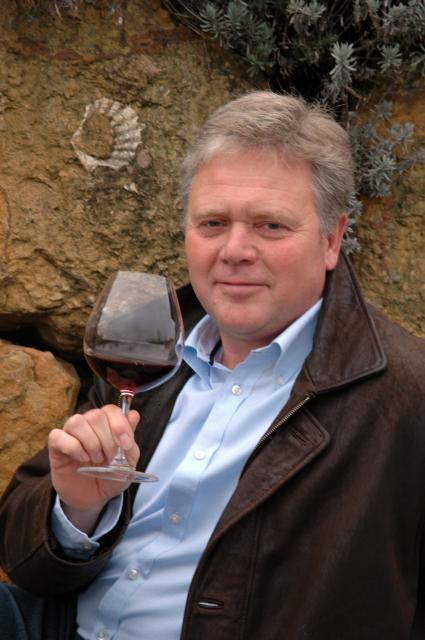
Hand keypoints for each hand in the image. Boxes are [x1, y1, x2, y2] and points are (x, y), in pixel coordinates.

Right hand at [48, 405, 139, 532]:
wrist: (94, 498)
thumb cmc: (110, 477)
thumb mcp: (128, 463)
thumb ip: (130, 440)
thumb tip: (134, 415)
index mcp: (107, 424)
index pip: (111, 410)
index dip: (120, 424)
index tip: (126, 444)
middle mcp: (88, 424)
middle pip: (96, 415)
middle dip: (107, 439)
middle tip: (110, 457)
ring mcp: (71, 433)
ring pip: (77, 422)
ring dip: (91, 442)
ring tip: (96, 459)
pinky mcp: (56, 446)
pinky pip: (58, 436)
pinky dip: (73, 447)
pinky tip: (82, 459)